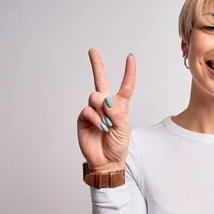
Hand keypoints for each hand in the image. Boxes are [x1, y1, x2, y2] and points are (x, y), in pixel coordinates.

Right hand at [77, 49, 134, 172]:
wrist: (106, 161)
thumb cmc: (118, 145)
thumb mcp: (124, 128)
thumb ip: (117, 112)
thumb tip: (105, 99)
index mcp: (120, 106)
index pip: (126, 86)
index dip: (128, 72)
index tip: (130, 57)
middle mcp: (106, 105)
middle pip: (101, 81)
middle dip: (97, 65)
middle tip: (92, 51)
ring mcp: (94, 111)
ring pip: (95, 97)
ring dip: (102, 109)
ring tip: (106, 124)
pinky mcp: (83, 118)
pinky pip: (88, 110)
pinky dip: (94, 117)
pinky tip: (99, 126)